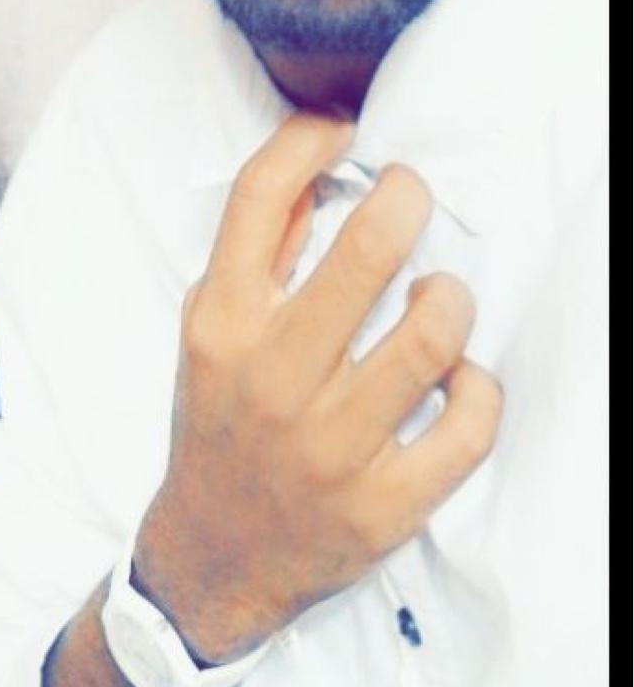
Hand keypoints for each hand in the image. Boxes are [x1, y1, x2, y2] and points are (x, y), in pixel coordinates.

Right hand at [133, 112, 502, 662]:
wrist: (215, 555)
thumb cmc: (221, 425)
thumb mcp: (209, 332)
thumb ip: (256, 255)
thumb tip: (312, 169)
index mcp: (223, 325)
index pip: (258, 198)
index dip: (307, 141)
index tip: (341, 130)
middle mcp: (273, 379)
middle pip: (364, 252)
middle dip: (405, 199)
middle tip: (411, 195)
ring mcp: (331, 446)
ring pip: (430, 337)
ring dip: (449, 300)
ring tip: (436, 298)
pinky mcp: (382, 505)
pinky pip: (467, 426)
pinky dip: (477, 389)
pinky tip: (458, 381)